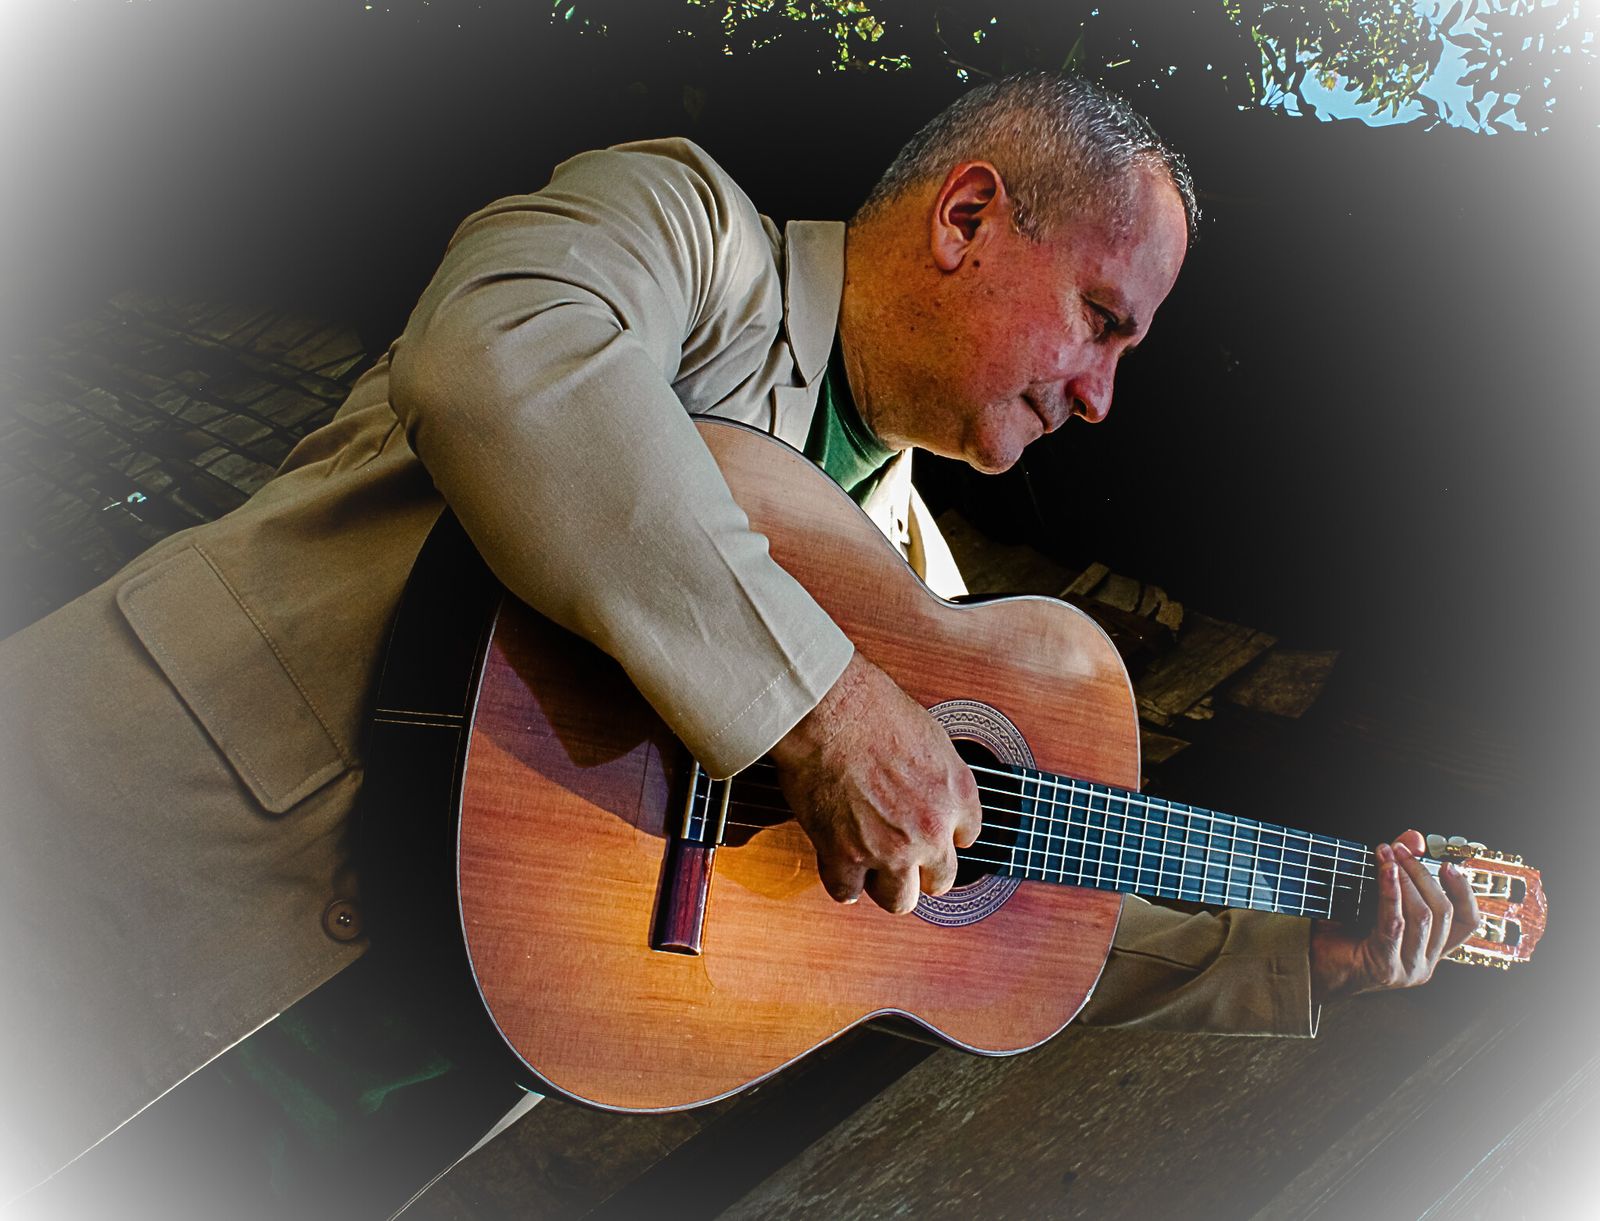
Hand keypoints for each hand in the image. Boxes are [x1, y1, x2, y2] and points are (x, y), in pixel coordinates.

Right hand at [769, 651, 981, 914]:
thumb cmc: (870, 707)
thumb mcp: (928, 734)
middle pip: (941, 879)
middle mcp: (932, 829)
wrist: (828, 711)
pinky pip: (847, 891)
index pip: (967, 837)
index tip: (930, 832)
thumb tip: (926, 787)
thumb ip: (934, 774)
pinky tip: (838, 863)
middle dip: (922, 869)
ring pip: (900, 900)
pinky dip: (842, 880)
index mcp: (957, 794)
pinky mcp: (846, 857)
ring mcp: (890, 849)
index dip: (945, 835)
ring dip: (887, 885)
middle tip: (902, 855)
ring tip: (872, 866)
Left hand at [1309, 829, 1480, 1002]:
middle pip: (1442, 912)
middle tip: (1400, 849)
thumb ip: (1399, 869)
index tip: (1450, 866)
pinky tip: (1385, 872)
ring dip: (1407, 880)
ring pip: (1422, 917)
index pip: (1466, 923)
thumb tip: (1415, 838)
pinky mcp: (1384, 966)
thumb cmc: (1341, 931)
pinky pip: (1394, 924)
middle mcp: (1425, 964)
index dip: (1463, 893)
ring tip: (1388, 855)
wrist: (1309, 964)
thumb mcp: (1375, 897)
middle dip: (1422, 874)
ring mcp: (1407, 969)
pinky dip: (1391, 894)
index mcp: (1430, 951)